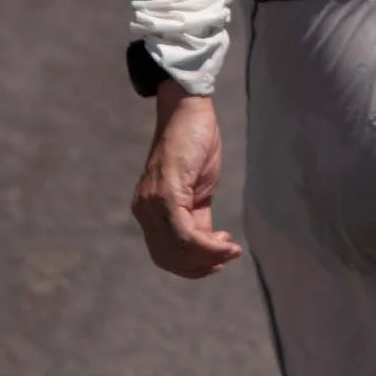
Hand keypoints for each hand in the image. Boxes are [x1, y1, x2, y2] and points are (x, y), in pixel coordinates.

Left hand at [131, 83, 244, 278]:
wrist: (187, 109)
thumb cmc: (194, 144)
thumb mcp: (197, 188)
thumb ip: (196, 216)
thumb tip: (208, 243)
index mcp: (149, 210)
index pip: (164, 254)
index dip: (191, 266)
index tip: (218, 261)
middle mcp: (144, 210)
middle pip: (169, 258)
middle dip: (200, 266)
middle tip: (227, 257)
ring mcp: (153, 203)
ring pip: (178, 250)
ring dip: (208, 257)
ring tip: (231, 250)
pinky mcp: (166, 193)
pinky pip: (185, 234)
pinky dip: (208, 244)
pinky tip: (227, 241)